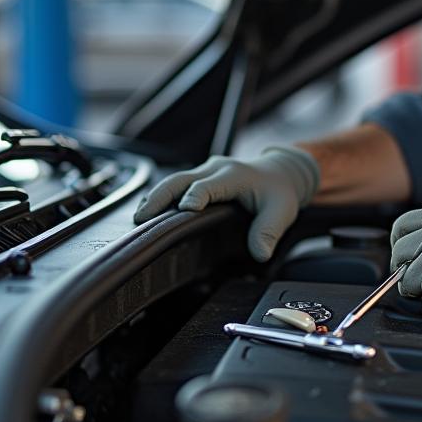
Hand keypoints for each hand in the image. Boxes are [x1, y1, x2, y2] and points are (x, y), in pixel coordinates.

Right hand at [133, 146, 319, 260]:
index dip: (196, 196)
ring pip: (173, 181)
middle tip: (142, 217)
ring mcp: (204, 171)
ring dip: (155, 197)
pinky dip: (160, 197)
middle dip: (160, 197)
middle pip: (179, 179)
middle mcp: (215, 169)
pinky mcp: (199, 177)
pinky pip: (175, 184)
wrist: (280, 173)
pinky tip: (148, 212)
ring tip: (139, 218)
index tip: (185, 209)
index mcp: (233, 175)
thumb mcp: (282, 211)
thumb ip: (270, 232)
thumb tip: (260, 253)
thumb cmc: (278, 192)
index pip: (208, 185)